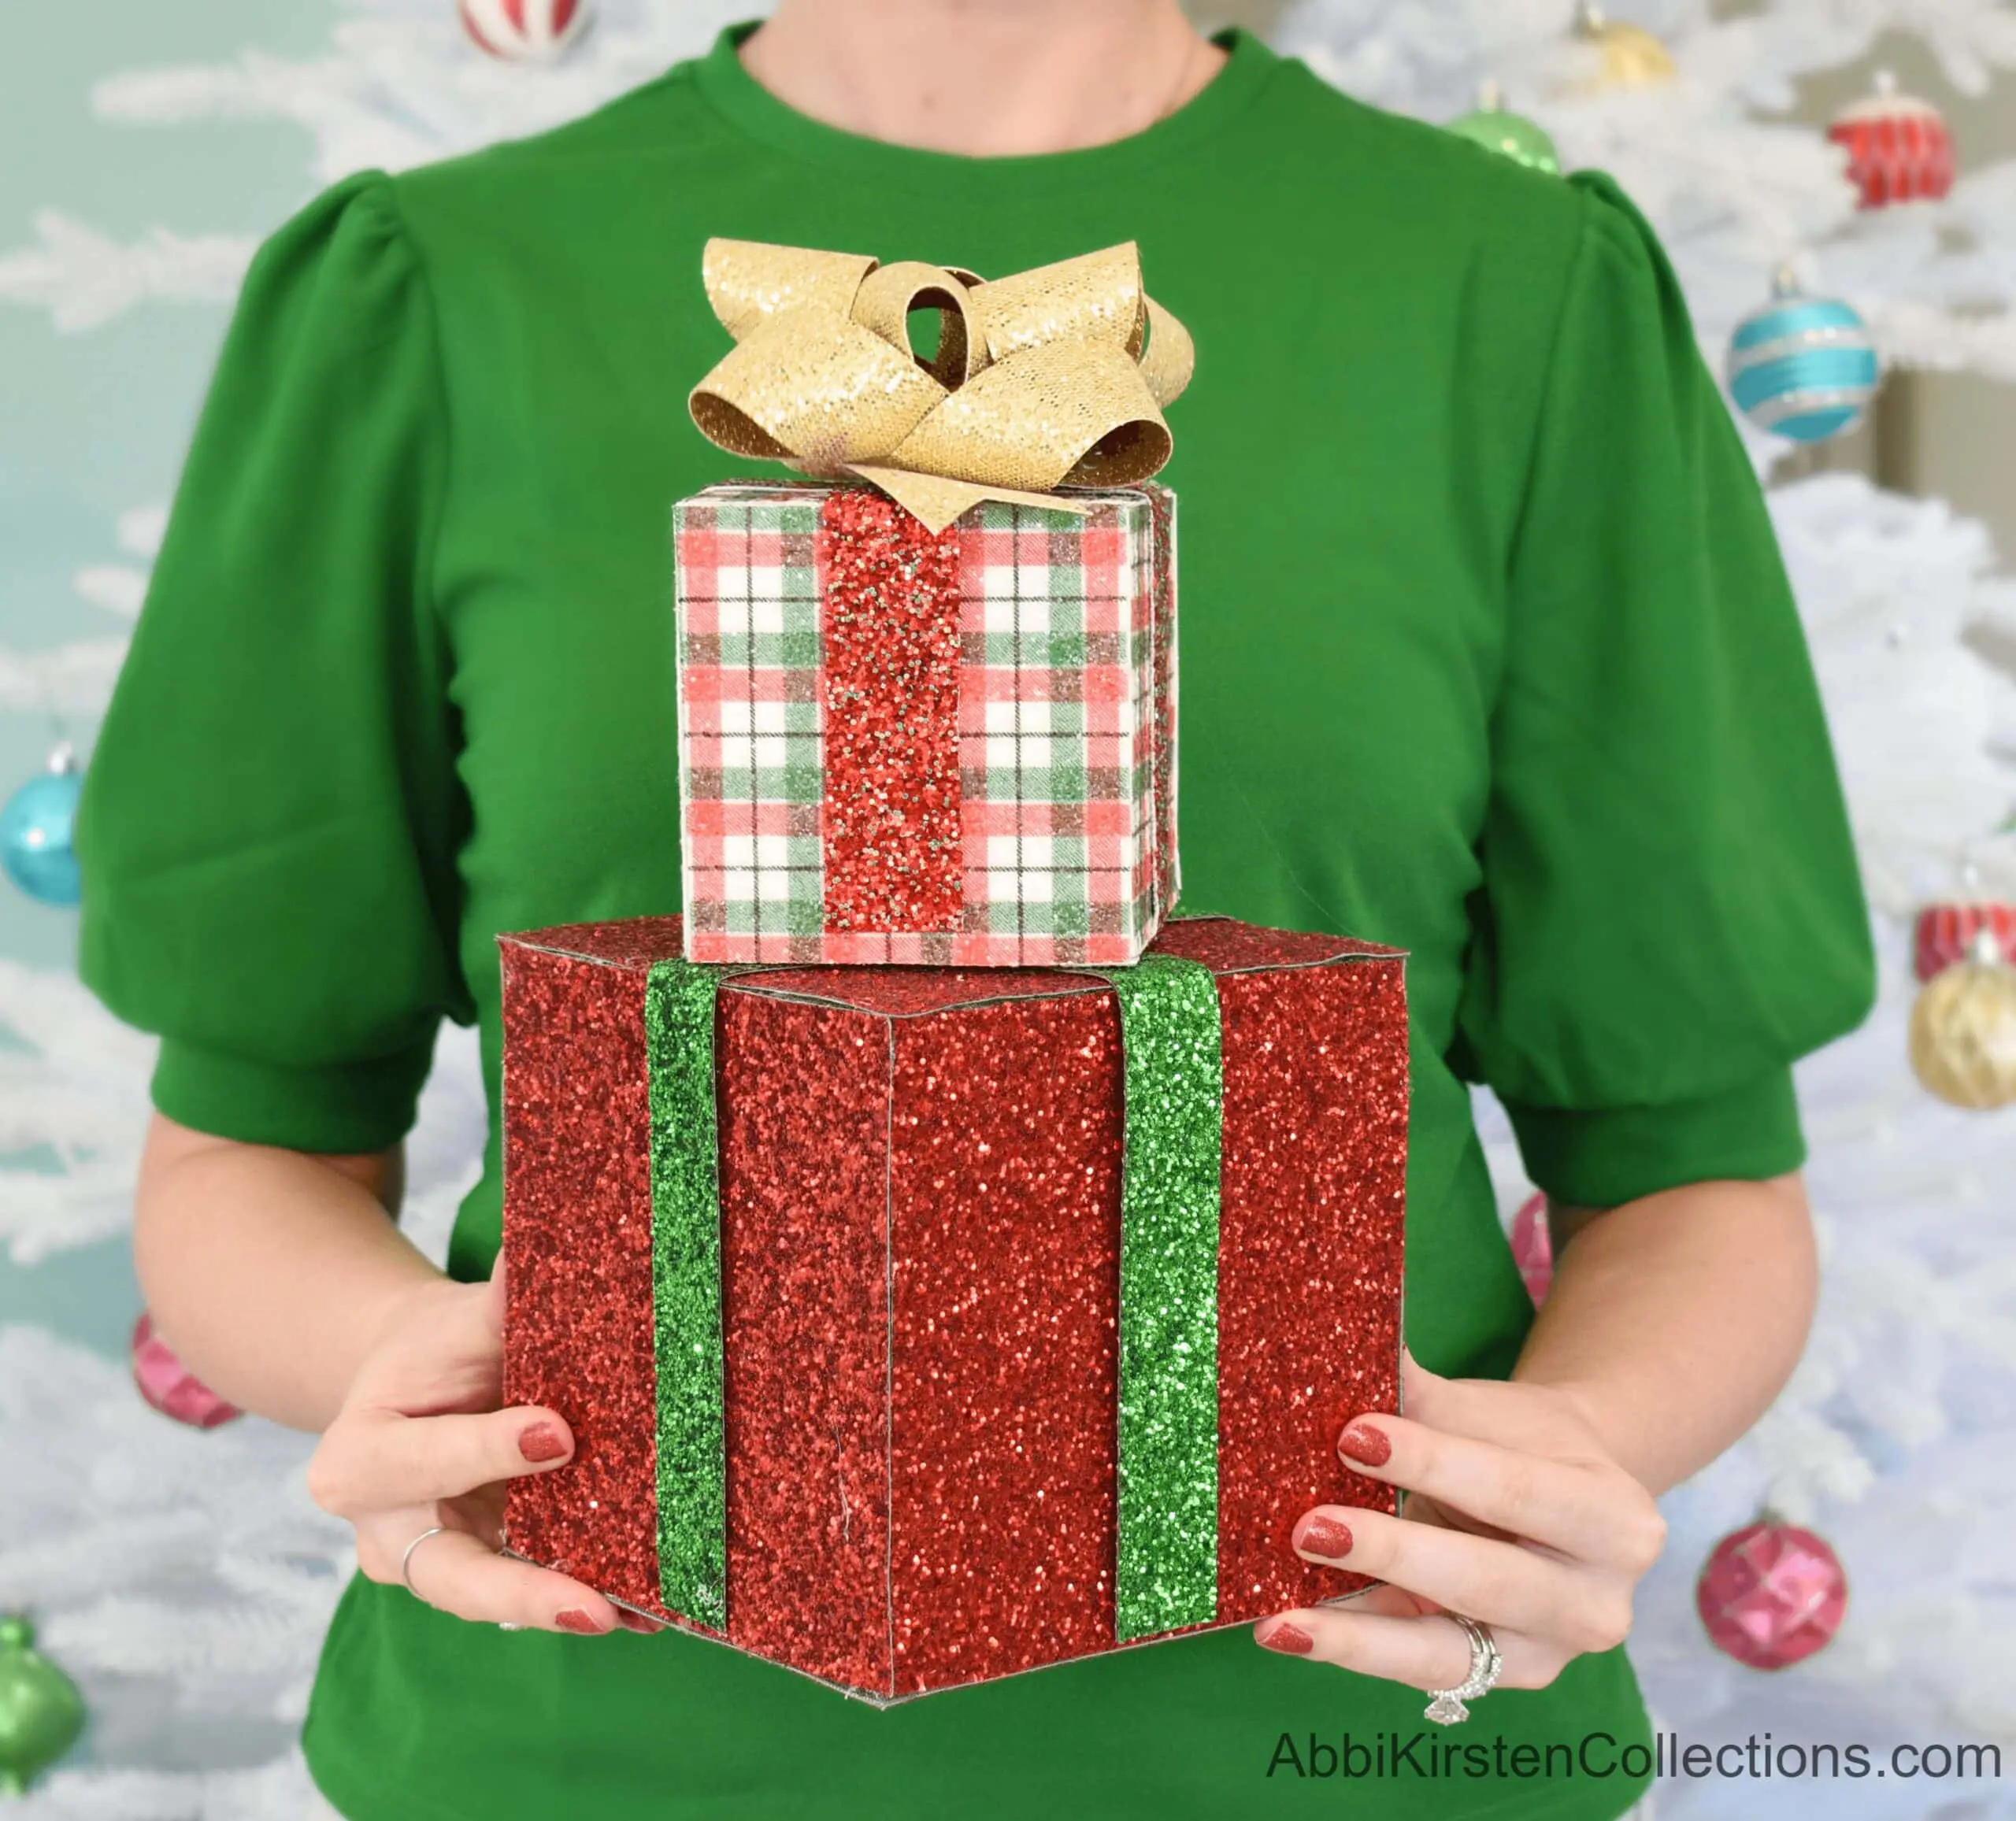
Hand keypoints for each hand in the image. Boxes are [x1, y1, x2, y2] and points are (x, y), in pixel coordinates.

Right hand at [306, 1257, 655, 1635]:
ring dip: (572, 1604)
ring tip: (647, 1611)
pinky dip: (593, 1598)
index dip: (489, 1451)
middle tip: (594, 1607)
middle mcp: (389, 1535)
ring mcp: (440, 1567)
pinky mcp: (490, 1576)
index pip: (425, 1460)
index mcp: (357, 1461)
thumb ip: (497, 1305)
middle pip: (452, 1576)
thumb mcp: (453, 1321)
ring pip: (502, 1598)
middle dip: (522, 1594)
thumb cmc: (435, 1349)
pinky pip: (537, 1594)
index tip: (560, 1433)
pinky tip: (651, 1606)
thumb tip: (545, 1253)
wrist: (420, 1385)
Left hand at [1253, 1352, 1666, 1694]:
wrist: (1561, 1498)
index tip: (1352, 1434)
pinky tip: (1291, 1630)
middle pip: (1485, 1580)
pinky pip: (1416, 1670)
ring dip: (1357, 1633)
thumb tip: (1339, 1351)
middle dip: (1392, 1553)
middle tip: (1308, 1528)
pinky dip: (1352, 1648)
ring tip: (1282, 1620)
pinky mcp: (1494, 1681)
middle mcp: (1597, 1606)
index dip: (1433, 1464)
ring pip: (1447, 1653)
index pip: (1514, 1489)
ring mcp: (1548, 1656)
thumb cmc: (1520, 1442)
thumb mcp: (1489, 1412)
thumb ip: (1423, 1396)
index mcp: (1617, 1522)